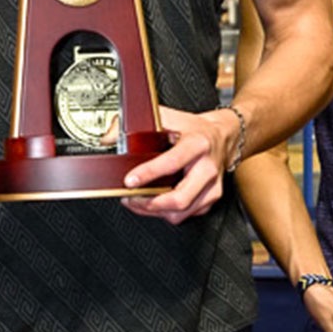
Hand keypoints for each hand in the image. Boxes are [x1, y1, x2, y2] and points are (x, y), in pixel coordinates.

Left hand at [121, 105, 234, 223]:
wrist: (223, 136)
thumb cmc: (195, 129)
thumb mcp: (169, 117)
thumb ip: (138, 123)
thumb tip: (110, 137)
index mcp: (197, 144)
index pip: (172, 163)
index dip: (148, 174)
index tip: (130, 181)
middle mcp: (207, 168)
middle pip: (180, 198)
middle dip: (150, 204)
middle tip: (131, 199)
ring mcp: (212, 186)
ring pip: (183, 212)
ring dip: (156, 212)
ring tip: (137, 203)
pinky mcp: (212, 198)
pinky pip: (188, 214)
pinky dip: (168, 213)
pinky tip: (155, 204)